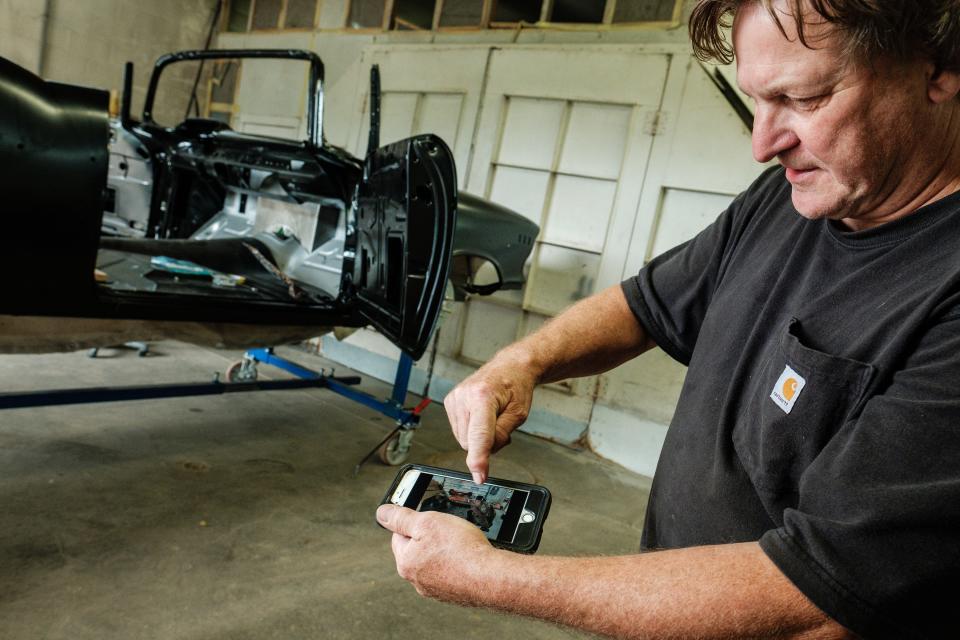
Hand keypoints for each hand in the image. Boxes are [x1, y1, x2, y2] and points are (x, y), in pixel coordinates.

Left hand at [377, 504, 496, 601]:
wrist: (491, 577)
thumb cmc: (461, 549)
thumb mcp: (427, 521)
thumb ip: (401, 517)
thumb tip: (382, 514)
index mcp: (405, 562)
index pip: (399, 535)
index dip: (415, 522)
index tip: (430, 519)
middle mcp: (417, 580)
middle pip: (417, 549)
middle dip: (430, 538)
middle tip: (448, 531)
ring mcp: (435, 590)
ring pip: (435, 562)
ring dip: (444, 552)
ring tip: (460, 544)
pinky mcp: (453, 595)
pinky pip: (450, 574)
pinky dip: (457, 565)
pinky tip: (468, 558)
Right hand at [443, 356, 536, 482]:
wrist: (508, 367)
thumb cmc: (515, 387)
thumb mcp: (518, 414)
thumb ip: (502, 435)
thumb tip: (485, 454)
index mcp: (483, 396)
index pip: (479, 435)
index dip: (479, 459)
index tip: (479, 476)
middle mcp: (464, 396)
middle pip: (470, 442)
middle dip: (486, 443)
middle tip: (500, 425)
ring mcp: (454, 398)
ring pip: (463, 439)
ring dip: (478, 437)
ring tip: (491, 417)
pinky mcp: (449, 401)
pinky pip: (459, 431)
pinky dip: (471, 430)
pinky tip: (480, 416)